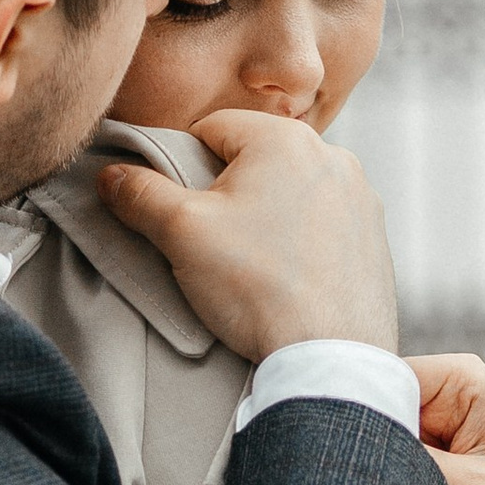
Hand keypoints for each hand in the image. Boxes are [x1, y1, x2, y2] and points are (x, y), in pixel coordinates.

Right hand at [93, 108, 399, 359]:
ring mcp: (360, 198)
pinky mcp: (374, 237)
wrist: (328, 356)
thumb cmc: (256, 286)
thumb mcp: (181, 233)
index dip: (181, 164)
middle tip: (211, 243)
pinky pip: (323, 224)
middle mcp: (332, 157)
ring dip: (265, 216)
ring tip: (251, 266)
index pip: (211, 128)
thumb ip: (139, 194)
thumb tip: (110, 175)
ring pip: (290, 192)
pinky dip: (301, 241)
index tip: (177, 207)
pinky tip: (286, 278)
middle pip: (254, 159)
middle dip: (226, 193)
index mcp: (284, 139)